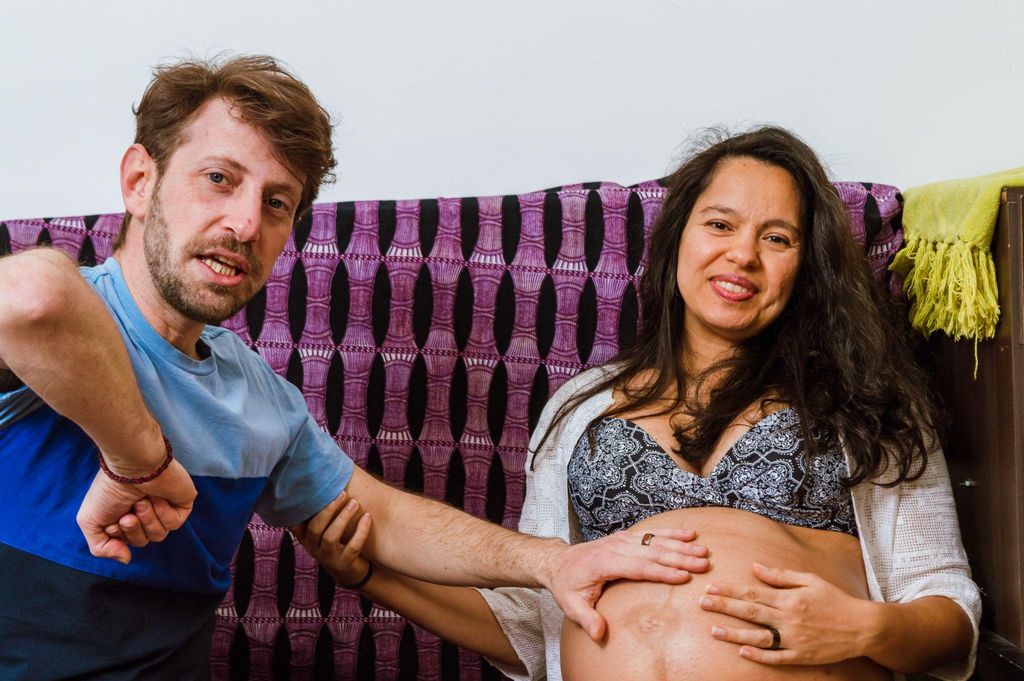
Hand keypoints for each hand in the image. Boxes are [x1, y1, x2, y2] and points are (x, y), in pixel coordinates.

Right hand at [77, 455, 195, 563]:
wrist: (132, 466)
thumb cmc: (109, 488)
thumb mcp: (89, 521)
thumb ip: (101, 548)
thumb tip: (126, 559)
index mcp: (125, 515)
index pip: (125, 543)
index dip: (118, 534)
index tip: (115, 518)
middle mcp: (145, 512)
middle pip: (142, 541)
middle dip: (133, 529)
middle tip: (129, 512)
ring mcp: (164, 507)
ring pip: (158, 535)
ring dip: (147, 520)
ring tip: (142, 501)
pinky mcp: (181, 503)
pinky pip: (174, 524)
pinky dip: (163, 514)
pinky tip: (158, 498)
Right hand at [290, 491, 372, 586]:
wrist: (350, 572)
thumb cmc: (337, 541)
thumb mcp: (324, 529)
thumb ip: (322, 511)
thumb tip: (325, 477)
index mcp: (306, 537)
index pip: (294, 524)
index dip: (299, 510)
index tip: (309, 492)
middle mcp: (313, 547)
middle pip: (314, 527)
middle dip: (328, 509)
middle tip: (342, 493)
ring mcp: (328, 558)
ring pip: (330, 537)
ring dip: (343, 518)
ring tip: (355, 503)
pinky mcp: (344, 564)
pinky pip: (352, 547)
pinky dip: (361, 531)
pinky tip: (367, 517)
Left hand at [546, 527, 709, 640]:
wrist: (558, 562)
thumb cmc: (567, 584)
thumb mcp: (571, 605)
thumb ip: (587, 619)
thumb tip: (599, 634)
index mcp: (604, 562)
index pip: (639, 567)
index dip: (662, 572)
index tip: (684, 576)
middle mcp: (615, 547)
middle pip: (652, 552)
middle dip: (680, 558)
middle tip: (703, 564)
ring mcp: (621, 539)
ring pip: (655, 540)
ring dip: (680, 545)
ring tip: (702, 550)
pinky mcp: (626, 537)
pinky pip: (651, 533)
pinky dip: (671, 533)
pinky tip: (688, 534)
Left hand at [699, 561, 874, 664]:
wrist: (862, 626)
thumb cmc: (835, 599)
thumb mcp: (810, 580)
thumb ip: (780, 575)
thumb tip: (755, 567)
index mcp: (790, 598)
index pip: (753, 592)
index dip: (730, 590)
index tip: (711, 587)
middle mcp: (789, 618)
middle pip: (751, 612)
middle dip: (725, 607)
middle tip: (703, 603)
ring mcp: (795, 639)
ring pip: (759, 637)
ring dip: (734, 633)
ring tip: (714, 630)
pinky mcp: (802, 656)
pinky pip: (776, 657)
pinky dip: (759, 656)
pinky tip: (742, 651)